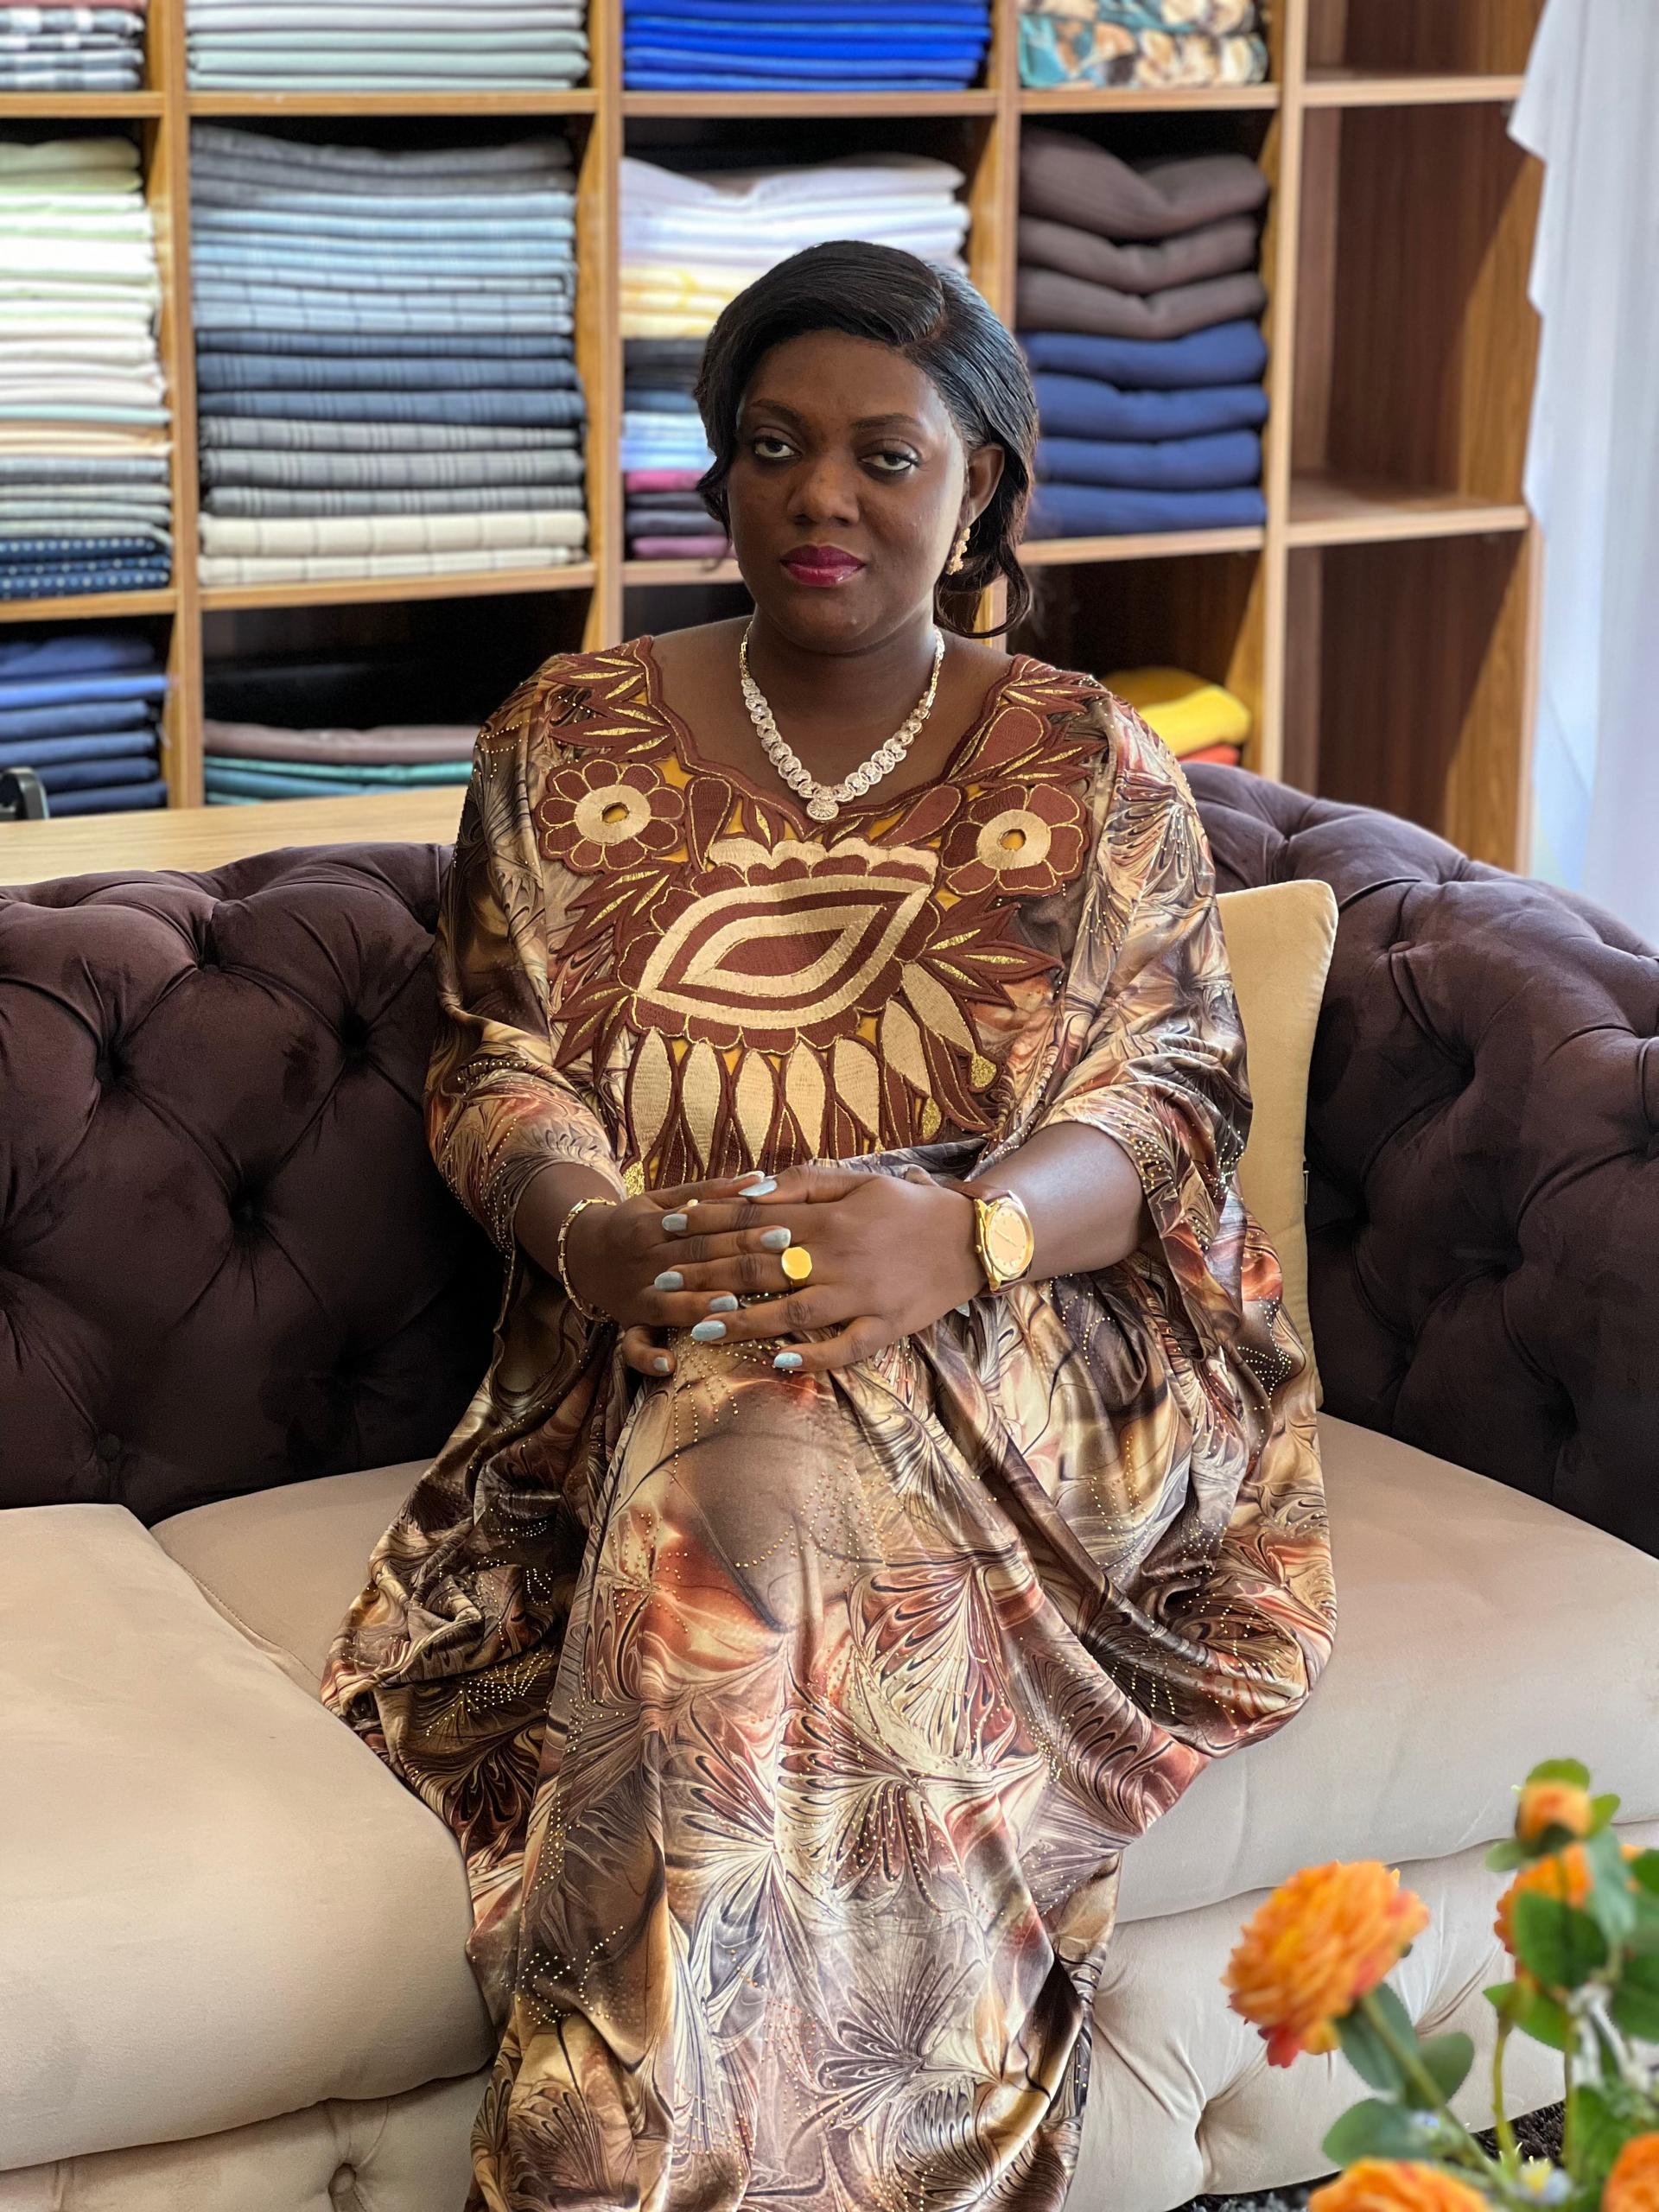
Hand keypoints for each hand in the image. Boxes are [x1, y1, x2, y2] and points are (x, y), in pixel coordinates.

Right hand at [556, 1175, 846, 1375]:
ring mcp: (634, 1295)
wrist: (582, 1252)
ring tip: (734, 1304)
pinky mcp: (627, 1323)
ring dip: (699, 1305)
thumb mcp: (662, 1200)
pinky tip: (670, 1366)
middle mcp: (643, 1261)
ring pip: (668, 1302)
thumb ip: (708, 1192)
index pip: (706, 1228)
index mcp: (652, 1226)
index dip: (744, 1229)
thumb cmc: (636, 1223)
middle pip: (694, 1262)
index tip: (783, 1228)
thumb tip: (759, 1178)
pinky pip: (632, 1344)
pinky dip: (647, 1357)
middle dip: (738, 1262)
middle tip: (781, 1261)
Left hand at [601, 1164, 981, 1378]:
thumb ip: (803, 1185)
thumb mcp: (859, 1179)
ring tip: (699, 1327)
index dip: (707, 1225)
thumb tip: (751, 1191)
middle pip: (763, 1268)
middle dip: (708, 1276)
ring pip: (794, 1312)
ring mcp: (863, 1296)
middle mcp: (840, 1258)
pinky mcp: (887, 1327)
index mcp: (830, 1219)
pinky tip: (778, 1363)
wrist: (974, 1237)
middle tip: (662, 1286)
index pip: (755, 1221)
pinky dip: (813, 1357)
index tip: (668, 1230)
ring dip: (745, 1319)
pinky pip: (846, 1347)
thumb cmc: (910, 1205)